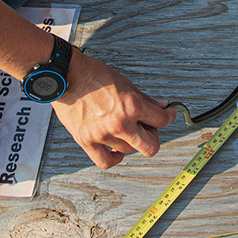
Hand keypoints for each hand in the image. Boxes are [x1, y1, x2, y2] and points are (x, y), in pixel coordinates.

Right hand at [53, 49, 176, 169]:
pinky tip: (116, 149)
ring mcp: (103, 135)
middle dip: (153, 137)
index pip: (160, 120)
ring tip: (127, 131)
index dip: (169, 117)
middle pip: (150, 146)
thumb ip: (144, 99)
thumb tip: (161, 107)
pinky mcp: (86, 141)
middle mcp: (120, 123)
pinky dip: (114, 158)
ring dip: (131, 142)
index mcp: (132, 106)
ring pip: (129, 151)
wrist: (68, 76)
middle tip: (149, 128)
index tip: (169, 115)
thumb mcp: (126, 83)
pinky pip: (105, 161)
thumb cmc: (94, 75)